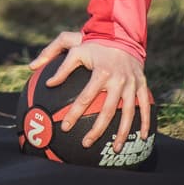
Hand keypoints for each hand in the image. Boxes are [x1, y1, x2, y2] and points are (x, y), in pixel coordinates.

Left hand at [30, 31, 151, 151]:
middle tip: (86, 144)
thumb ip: (55, 60)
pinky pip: (145, 107)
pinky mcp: (142, 85)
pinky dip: (145, 122)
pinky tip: (142, 138)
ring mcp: (132, 84)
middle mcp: (118, 80)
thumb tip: (38, 73)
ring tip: (114, 149)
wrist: (121, 35)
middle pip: (108, 111)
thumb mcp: (73, 46)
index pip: (85, 98)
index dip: (74, 114)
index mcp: (101, 72)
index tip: (65, 128)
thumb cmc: (93, 43)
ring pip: (129, 113)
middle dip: (97, 130)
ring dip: (122, 133)